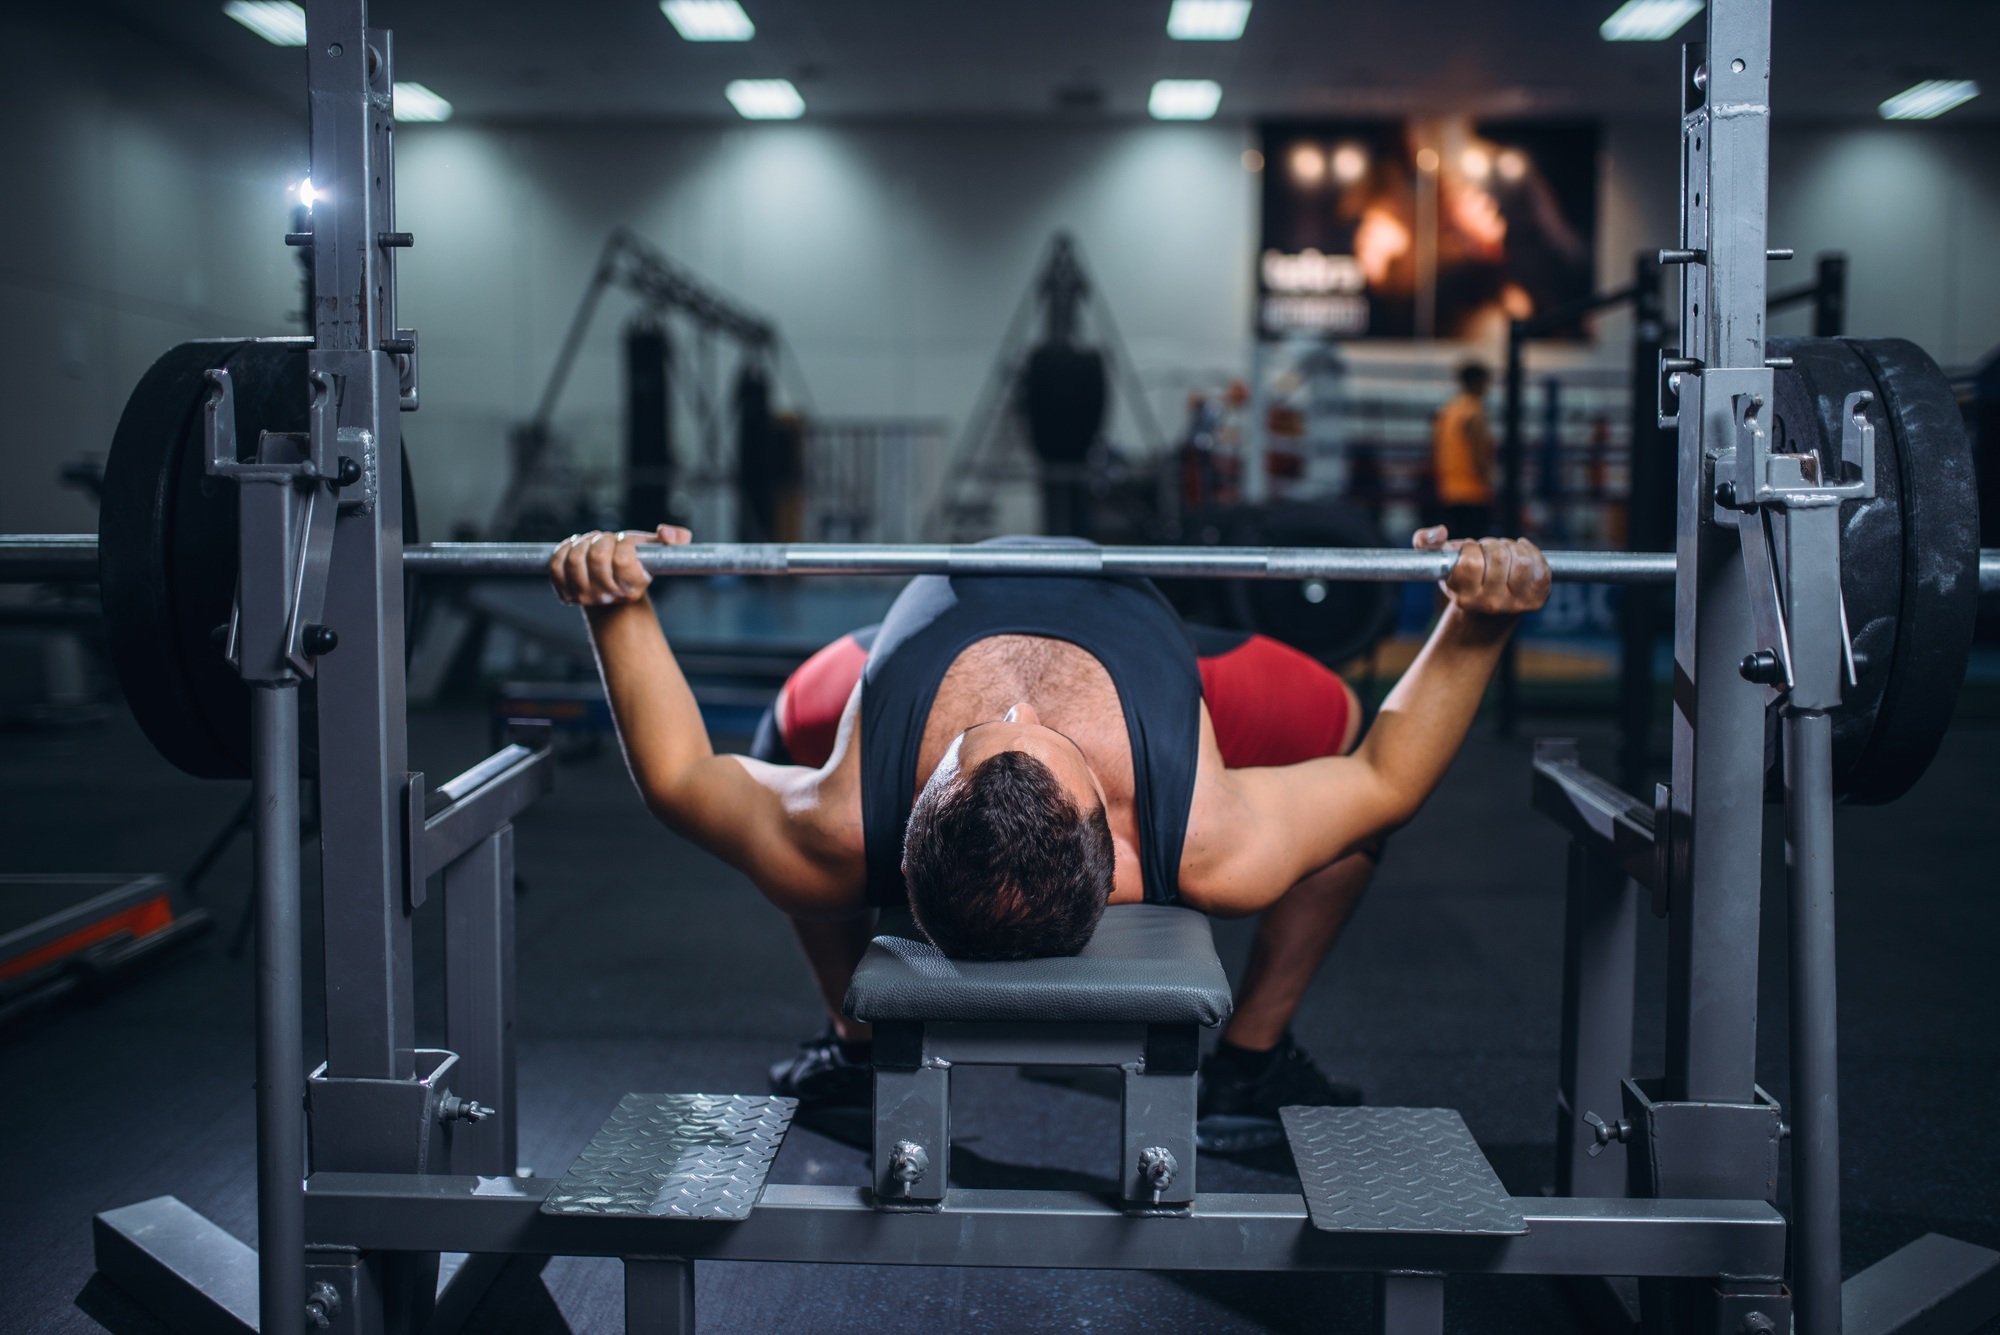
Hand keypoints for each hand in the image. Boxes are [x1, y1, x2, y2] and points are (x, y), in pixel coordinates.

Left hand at [548, 524, 691, 606]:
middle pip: (596, 558)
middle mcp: (609, 597)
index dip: (624, 543)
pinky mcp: (565, 594)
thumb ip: (676, 539)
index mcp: (633, 587)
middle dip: (601, 539)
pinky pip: (557, 567)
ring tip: (591, 541)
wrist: (611, 588)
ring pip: (575, 560)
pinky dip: (564, 550)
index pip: (623, 560)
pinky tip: (575, 547)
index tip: (626, 541)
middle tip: (607, 539)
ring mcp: (585, 597)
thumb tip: (667, 534)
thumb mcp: (657, 551)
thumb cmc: (634, 564)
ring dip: (582, 542)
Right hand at [1413, 526, 1550, 619]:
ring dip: (1511, 547)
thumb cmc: (1463, 580)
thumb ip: (1425, 541)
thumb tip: (1440, 531)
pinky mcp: (1536, 600)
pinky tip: (1521, 554)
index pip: (1470, 562)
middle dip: (1491, 544)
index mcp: (1464, 596)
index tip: (1468, 550)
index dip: (1469, 548)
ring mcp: (1515, 604)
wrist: (1487, 614)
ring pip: (1521, 560)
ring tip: (1504, 552)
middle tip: (1487, 550)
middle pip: (1498, 556)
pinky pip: (1540, 566)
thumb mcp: (1439, 562)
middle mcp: (1490, 604)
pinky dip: (1531, 552)